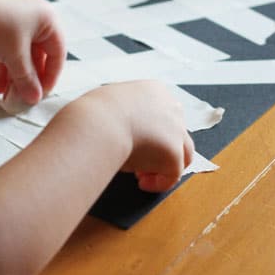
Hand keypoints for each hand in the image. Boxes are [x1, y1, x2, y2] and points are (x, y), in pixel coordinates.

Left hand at [0, 0, 65, 103]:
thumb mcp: (15, 57)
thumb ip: (27, 80)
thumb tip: (34, 96)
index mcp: (46, 17)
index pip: (57, 52)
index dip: (51, 75)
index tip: (43, 92)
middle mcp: (33, 16)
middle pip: (38, 54)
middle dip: (30, 77)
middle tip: (26, 95)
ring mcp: (15, 20)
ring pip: (21, 54)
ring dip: (16, 76)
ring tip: (10, 94)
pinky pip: (7, 50)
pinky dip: (5, 67)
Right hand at [79, 81, 194, 191]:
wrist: (96, 124)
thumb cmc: (92, 114)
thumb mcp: (108, 103)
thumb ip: (120, 113)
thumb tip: (113, 128)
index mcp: (153, 91)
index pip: (162, 113)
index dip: (150, 132)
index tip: (134, 142)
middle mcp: (171, 108)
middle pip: (176, 133)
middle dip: (159, 150)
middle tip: (139, 162)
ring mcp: (176, 131)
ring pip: (182, 154)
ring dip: (162, 166)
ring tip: (141, 176)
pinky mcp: (174, 154)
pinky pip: (172, 175)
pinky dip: (159, 182)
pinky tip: (142, 184)